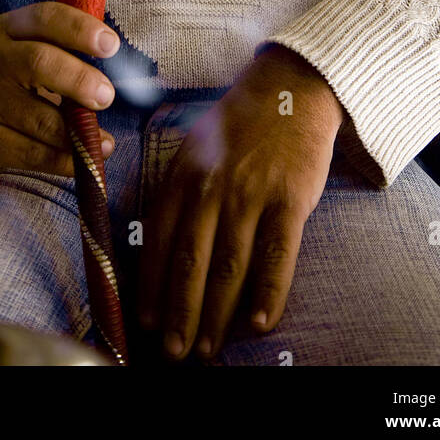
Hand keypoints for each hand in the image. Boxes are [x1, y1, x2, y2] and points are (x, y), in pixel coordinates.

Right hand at [0, 1, 118, 175]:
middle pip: (38, 62)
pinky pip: (30, 153)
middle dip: (79, 80)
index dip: (80, 29)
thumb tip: (117, 70)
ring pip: (37, 116)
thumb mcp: (25, 49)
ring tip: (104, 140)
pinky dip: (63, 159)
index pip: (45, 18)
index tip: (111, 45)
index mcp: (9, 29)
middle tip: (106, 96)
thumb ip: (64, 51)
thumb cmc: (9, 78)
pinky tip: (83, 159)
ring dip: (77, 131)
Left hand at [138, 44, 343, 360]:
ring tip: (207, 348)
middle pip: (190, 261)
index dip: (152, 285)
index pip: (159, 238)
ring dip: (216, 314)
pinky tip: (258, 322)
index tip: (147, 321)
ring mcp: (251, 193)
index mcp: (183, 173)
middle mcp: (211, 186)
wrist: (291, 88)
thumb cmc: (241, 123)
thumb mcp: (196, 146)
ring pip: (229, 266)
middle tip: (173, 352)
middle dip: (179, 313)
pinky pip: (277, 255)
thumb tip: (165, 246)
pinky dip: (267, 292)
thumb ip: (181, 191)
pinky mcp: (289, 200)